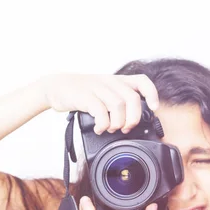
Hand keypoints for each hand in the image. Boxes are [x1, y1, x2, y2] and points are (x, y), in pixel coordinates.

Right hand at [37, 73, 158, 133]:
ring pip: (118, 106)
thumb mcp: (103, 92)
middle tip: (126, 128)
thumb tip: (131, 123)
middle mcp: (110, 82)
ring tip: (110, 128)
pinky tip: (99, 128)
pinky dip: (103, 124)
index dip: (151, 94)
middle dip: (133, 118)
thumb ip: (117, 103)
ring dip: (117, 123)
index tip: (153, 108)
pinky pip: (101, 111)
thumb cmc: (82, 93)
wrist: (56, 87)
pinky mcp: (86, 96)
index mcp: (117, 81)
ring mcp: (98, 88)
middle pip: (132, 99)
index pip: (142, 81)